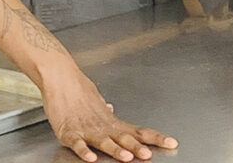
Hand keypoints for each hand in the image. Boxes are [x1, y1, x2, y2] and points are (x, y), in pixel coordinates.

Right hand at [42, 69, 177, 160]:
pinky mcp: (69, 132)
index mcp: (111, 121)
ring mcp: (87, 129)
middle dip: (136, 147)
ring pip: (103, 141)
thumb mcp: (96, 101)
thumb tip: (111, 109)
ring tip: (126, 157)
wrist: (60, 77)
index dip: (155, 138)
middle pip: (123, 137)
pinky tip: (91, 158)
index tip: (172, 143)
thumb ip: (105, 111)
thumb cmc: (78, 90)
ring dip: (115, 149)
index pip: (138, 130)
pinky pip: (78, 144)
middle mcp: (102, 126)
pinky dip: (84, 151)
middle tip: (149, 155)